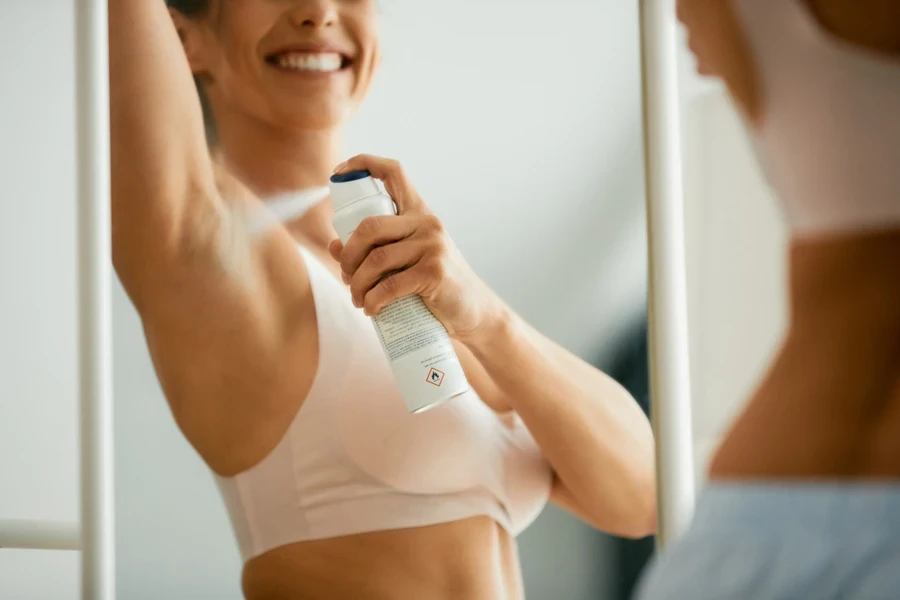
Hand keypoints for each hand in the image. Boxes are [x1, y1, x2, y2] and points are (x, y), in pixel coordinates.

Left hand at [329, 154, 505, 341]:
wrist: (473, 311)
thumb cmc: (436, 284)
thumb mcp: (408, 261)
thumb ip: (375, 250)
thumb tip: (334, 245)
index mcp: (419, 213)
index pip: (393, 172)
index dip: (363, 164)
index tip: (338, 172)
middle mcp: (427, 223)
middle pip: (369, 226)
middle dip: (348, 254)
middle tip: (346, 276)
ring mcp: (432, 246)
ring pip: (375, 259)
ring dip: (357, 284)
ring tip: (358, 299)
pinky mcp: (434, 272)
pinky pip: (390, 285)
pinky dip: (373, 300)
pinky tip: (371, 309)